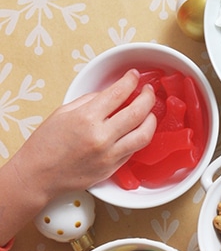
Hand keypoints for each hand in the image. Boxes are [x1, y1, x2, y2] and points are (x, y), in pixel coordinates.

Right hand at [9, 68, 156, 201]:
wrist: (39, 175)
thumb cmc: (46, 143)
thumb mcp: (63, 112)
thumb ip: (89, 101)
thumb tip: (110, 95)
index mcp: (86, 117)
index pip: (118, 93)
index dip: (130, 81)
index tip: (134, 75)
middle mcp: (101, 136)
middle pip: (138, 113)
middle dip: (148, 98)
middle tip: (149, 92)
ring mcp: (109, 155)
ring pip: (144, 135)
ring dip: (151, 120)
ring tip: (150, 112)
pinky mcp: (112, 169)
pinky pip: (133, 150)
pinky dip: (139, 137)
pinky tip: (137, 130)